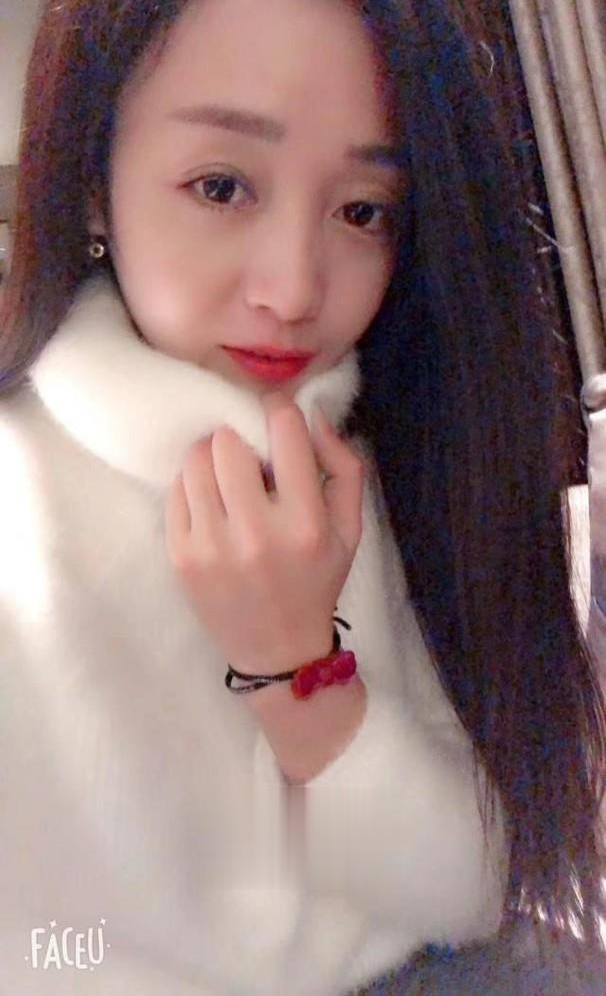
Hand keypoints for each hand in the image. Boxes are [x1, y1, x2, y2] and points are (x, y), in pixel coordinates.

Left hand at [164, 392, 364, 674]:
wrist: (278, 651)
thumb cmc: (317, 581)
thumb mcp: (350, 529)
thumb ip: (344, 467)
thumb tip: (310, 415)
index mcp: (305, 524)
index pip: (284, 432)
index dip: (278, 411)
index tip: (276, 417)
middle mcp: (256, 534)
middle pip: (228, 442)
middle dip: (240, 439)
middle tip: (250, 457)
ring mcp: (211, 547)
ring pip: (195, 461)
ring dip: (212, 458)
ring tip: (228, 477)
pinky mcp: (180, 557)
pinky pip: (176, 490)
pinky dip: (193, 485)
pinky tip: (212, 503)